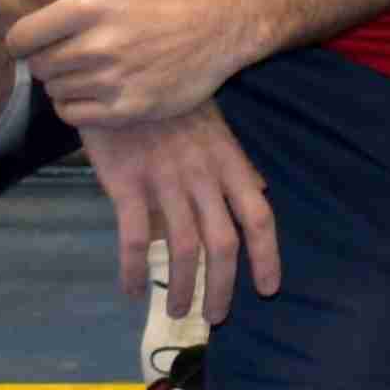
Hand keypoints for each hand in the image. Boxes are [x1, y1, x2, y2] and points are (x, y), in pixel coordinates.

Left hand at [5, 0, 255, 126]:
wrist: (215, 28)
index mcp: (89, 5)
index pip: (21, 37)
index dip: (21, 39)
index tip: (34, 39)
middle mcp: (98, 45)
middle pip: (38, 66)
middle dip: (47, 58)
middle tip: (71, 51)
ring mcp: (113, 80)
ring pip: (54, 91)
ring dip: (64, 80)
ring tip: (90, 67)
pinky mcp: (127, 109)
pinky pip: (72, 115)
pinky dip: (74, 105)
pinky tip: (93, 89)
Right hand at [77, 104, 279, 323]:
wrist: (122, 72)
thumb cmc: (169, 103)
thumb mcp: (215, 126)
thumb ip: (235, 164)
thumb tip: (260, 190)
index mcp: (228, 162)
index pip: (259, 215)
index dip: (267, 256)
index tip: (268, 288)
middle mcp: (203, 175)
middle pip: (224, 242)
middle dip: (223, 287)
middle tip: (215, 317)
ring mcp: (166, 179)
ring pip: (183, 248)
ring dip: (182, 287)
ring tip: (177, 311)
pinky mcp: (127, 182)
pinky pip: (135, 237)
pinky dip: (135, 269)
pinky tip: (132, 289)